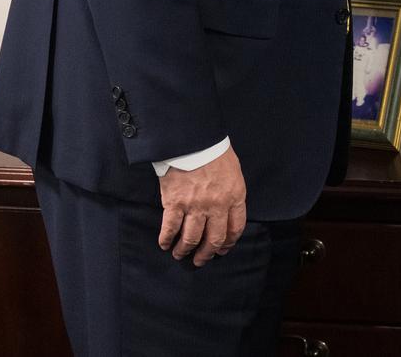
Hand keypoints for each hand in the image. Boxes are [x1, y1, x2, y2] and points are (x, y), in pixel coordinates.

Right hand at [157, 146, 246, 266]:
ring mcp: (195, 206)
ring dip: (185, 250)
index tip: (222, 250)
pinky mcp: (174, 203)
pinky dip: (166, 240)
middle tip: (200, 260)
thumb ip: (232, 192)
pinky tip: (164, 244)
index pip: (235, 229)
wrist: (192, 140)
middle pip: (213, 239)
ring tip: (180, 254)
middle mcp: (216, 206)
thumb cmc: (215, 152)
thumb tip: (227, 210)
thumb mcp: (233, 172)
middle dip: (207, 254)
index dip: (228, 243)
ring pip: (191, 239)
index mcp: (234, 197)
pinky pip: (170, 229)